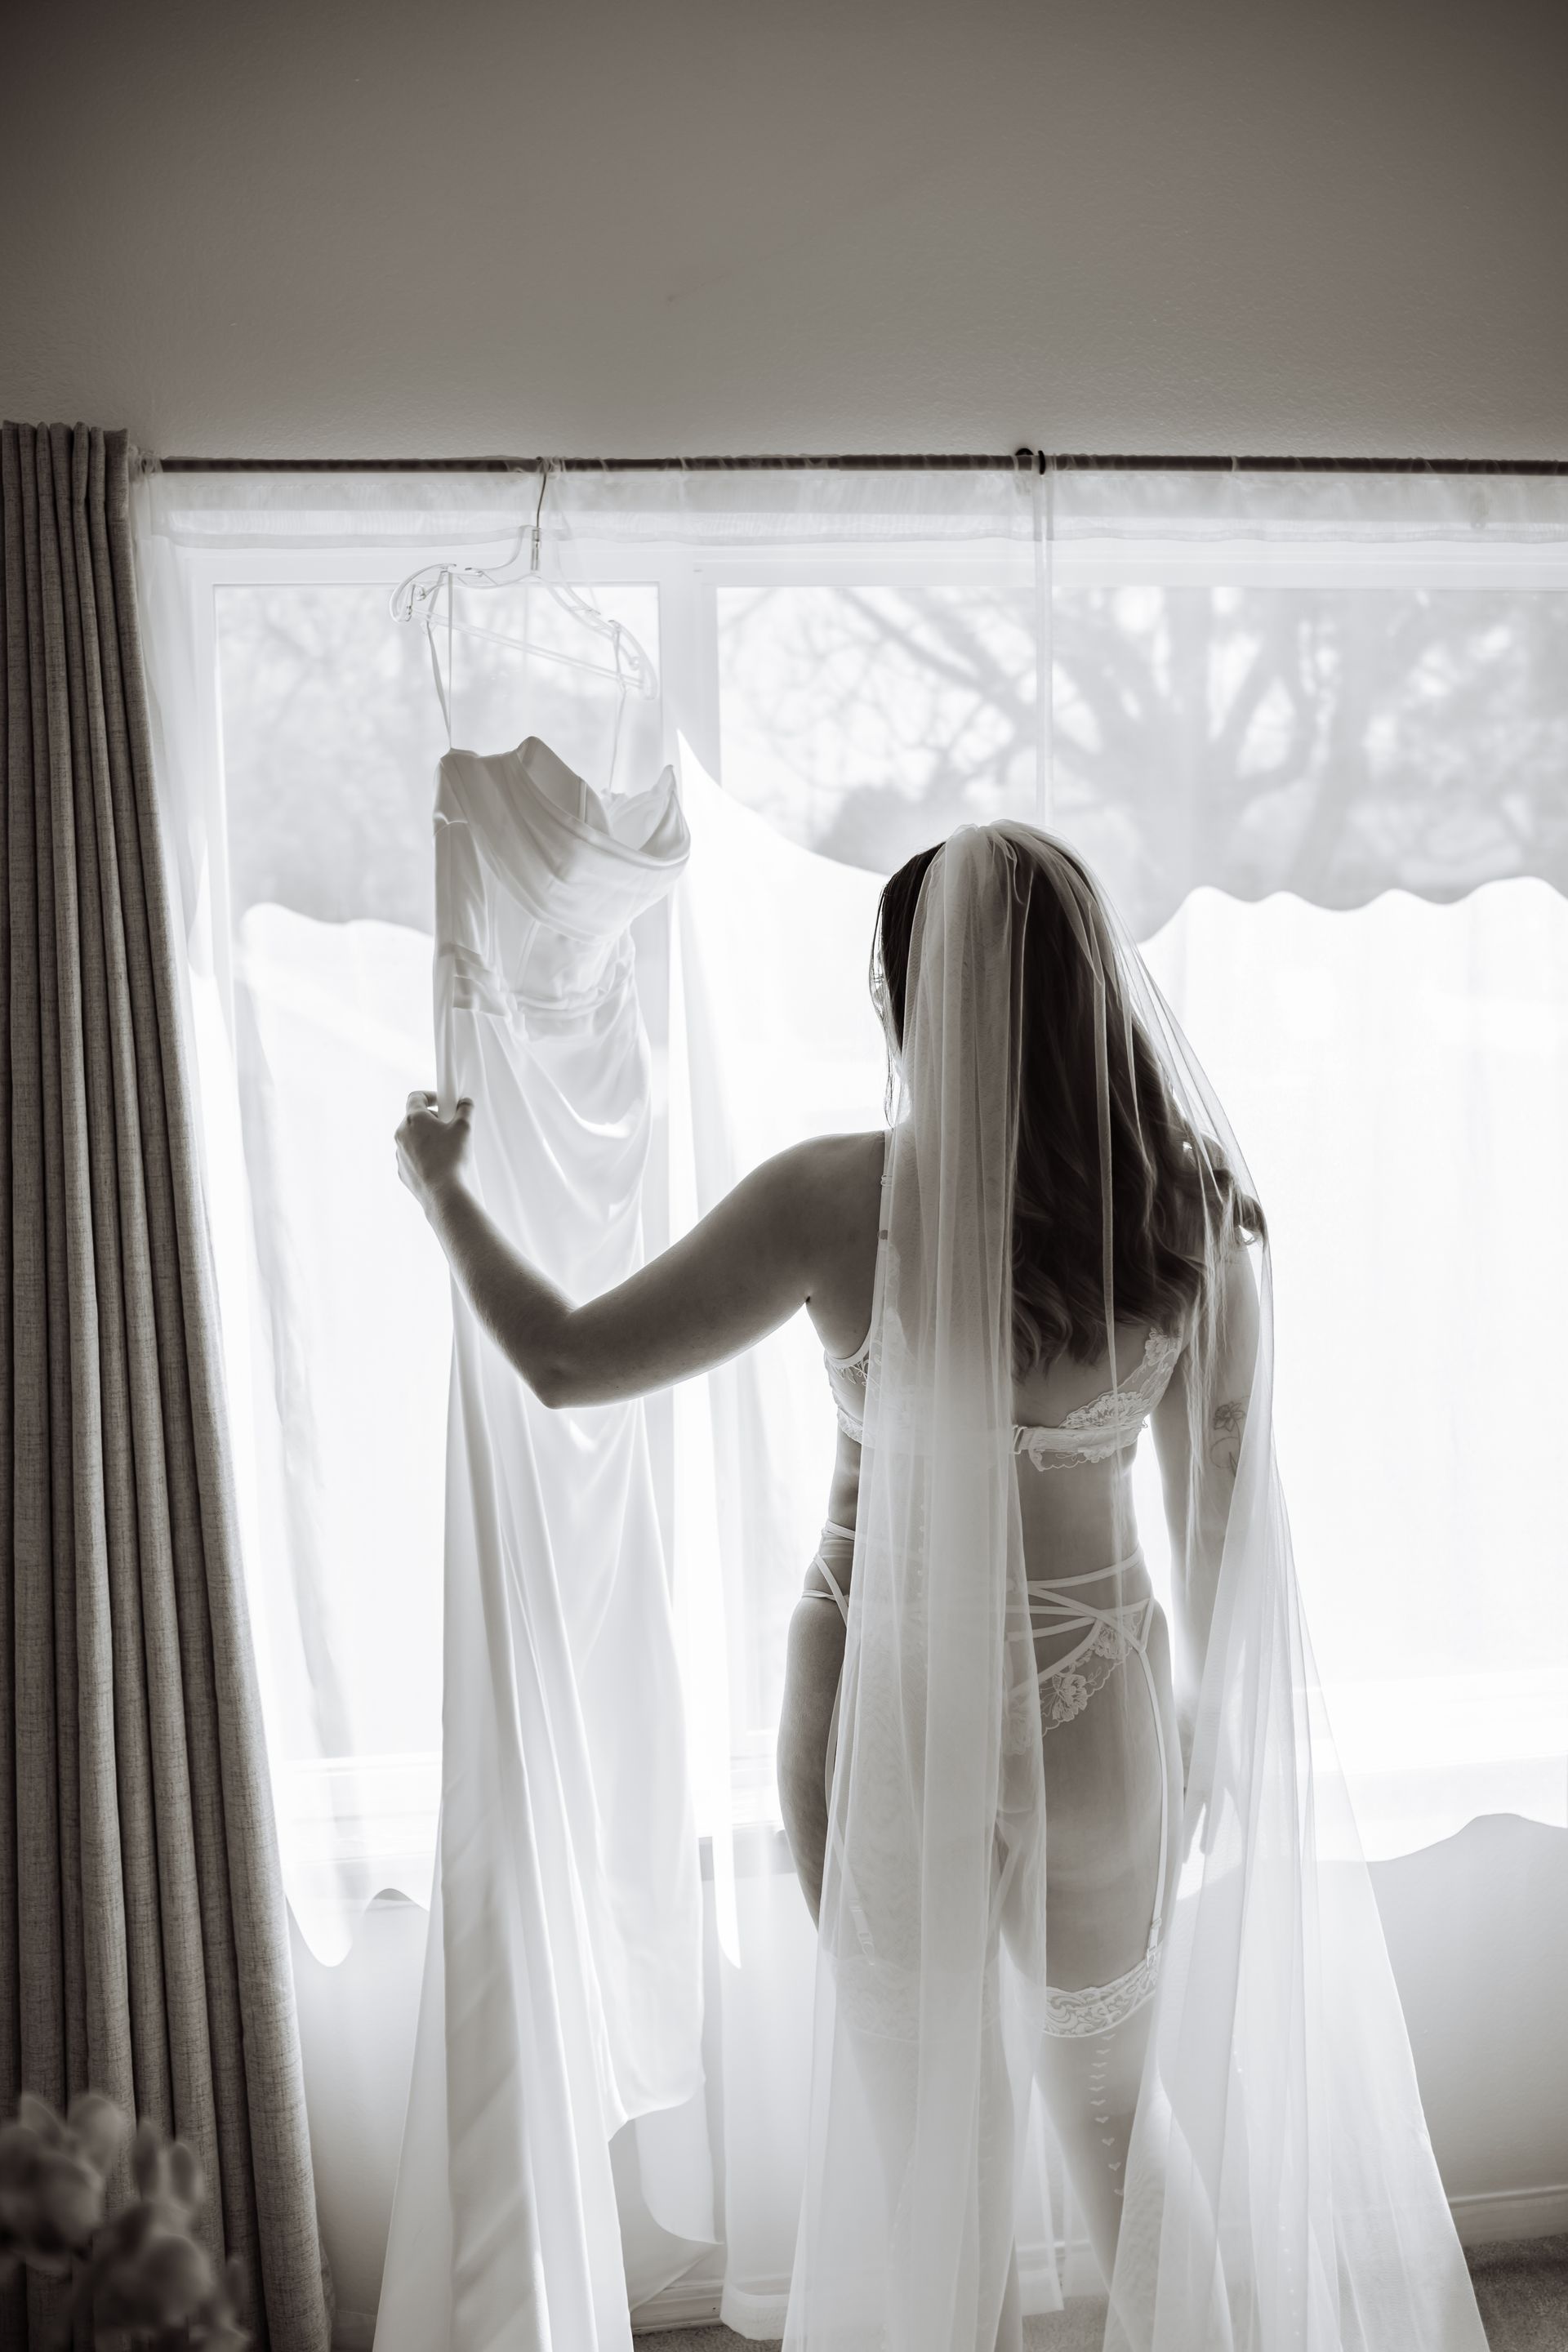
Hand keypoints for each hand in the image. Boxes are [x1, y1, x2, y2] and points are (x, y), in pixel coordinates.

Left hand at [395, 1091, 473, 1208]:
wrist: (442, 1192)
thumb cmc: (450, 1159)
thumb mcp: (464, 1128)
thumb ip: (465, 1110)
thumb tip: (465, 1105)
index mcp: (414, 1119)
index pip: (416, 1097)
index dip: (429, 1095)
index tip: (440, 1101)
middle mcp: (402, 1134)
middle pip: (415, 1118)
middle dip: (432, 1119)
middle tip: (448, 1126)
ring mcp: (400, 1153)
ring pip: (412, 1138)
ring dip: (427, 1138)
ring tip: (446, 1148)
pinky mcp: (403, 1170)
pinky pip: (412, 1157)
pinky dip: (423, 1156)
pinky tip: (439, 1163)